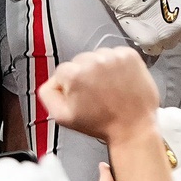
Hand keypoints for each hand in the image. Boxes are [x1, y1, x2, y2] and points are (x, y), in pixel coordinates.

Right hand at [37, 47, 160, 145]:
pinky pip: (115, 54)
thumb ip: (48, 95)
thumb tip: (51, 82)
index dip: (68, 86)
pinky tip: (118, 81)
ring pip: (97, 57)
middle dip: (83, 75)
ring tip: (107, 88)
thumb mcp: (62, 116)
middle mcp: (93, 60)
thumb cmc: (100, 123)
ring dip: (99, 69)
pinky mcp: (129, 54)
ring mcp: (113, 55)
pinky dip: (115, 65)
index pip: (61, 72)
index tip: (78, 96)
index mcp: (74, 74)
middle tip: (94, 94)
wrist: (133, 125)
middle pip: (79, 61)